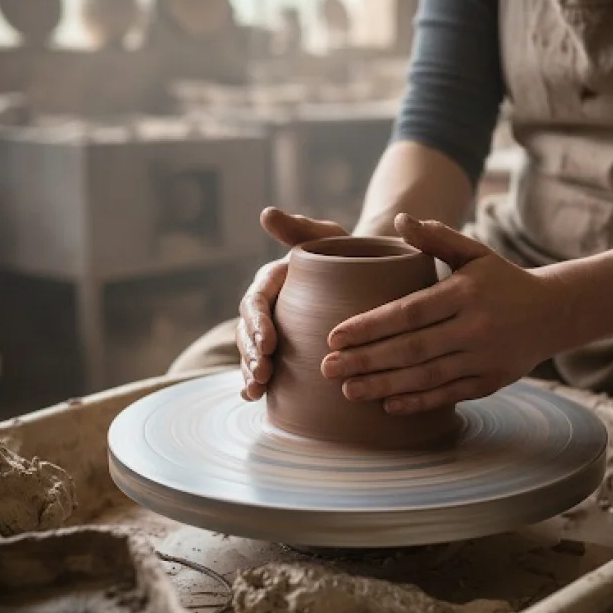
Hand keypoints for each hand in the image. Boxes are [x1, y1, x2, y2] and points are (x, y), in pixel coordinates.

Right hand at [239, 208, 346, 399]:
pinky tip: (254, 399)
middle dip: (251, 354)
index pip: (257, 300)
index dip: (258, 321)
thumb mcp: (327, 238)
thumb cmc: (348, 255)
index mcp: (272, 279)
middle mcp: (266, 306)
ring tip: (257, 389)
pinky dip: (254, 383)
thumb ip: (300, 228)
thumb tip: (266, 213)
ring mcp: (271, 330)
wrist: (365, 279)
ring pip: (250, 352)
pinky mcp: (281, 351)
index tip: (269, 342)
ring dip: (249, 371)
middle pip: (247, 331)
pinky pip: (263, 367)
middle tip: (263, 373)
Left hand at [320, 214, 570, 412]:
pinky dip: (417, 402)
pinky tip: (387, 404)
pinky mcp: (491, 382)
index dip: (369, 326)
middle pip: (410, 349)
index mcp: (465, 293)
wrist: (554, 312)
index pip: (408, 312)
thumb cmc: (501, 279)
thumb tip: (400, 218)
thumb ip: (436, 237)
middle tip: (327, 367)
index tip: (334, 336)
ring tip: (347, 389)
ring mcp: (484, 359)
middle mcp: (475, 327)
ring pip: (426, 377)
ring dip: (383, 385)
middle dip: (365, 360)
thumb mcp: (474, 252)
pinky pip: (449, 395)